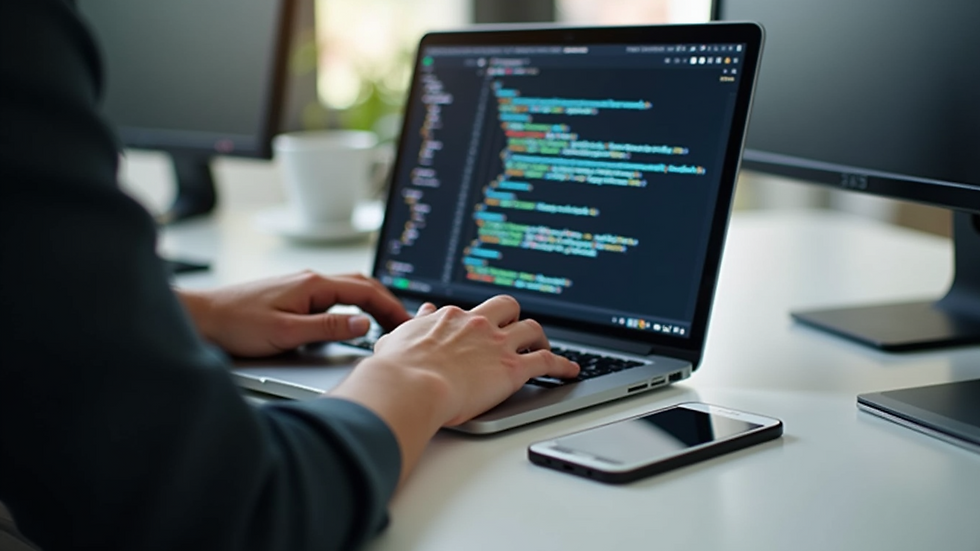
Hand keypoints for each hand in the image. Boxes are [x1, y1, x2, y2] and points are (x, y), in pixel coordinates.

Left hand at [176, 271, 410, 356]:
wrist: (203, 318)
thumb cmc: (237, 324)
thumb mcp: (287, 333)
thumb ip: (328, 329)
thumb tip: (363, 324)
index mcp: (313, 285)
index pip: (365, 291)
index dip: (391, 308)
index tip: (406, 324)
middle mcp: (310, 280)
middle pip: (361, 284)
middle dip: (387, 302)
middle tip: (404, 324)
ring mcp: (301, 286)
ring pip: (348, 288)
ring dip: (371, 302)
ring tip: (386, 322)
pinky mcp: (293, 295)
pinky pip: (334, 295)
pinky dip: (353, 304)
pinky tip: (354, 319)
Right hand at [329, 295, 578, 484]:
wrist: (409, 386)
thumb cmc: (397, 369)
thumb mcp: (399, 338)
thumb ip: (415, 324)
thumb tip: (422, 312)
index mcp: (451, 318)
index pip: (472, 311)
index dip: (480, 320)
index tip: (483, 328)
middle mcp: (477, 324)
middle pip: (508, 306)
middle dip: (515, 317)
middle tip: (517, 331)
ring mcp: (497, 344)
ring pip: (532, 329)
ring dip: (541, 338)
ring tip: (545, 349)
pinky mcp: (512, 369)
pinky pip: (547, 361)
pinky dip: (562, 365)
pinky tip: (569, 371)